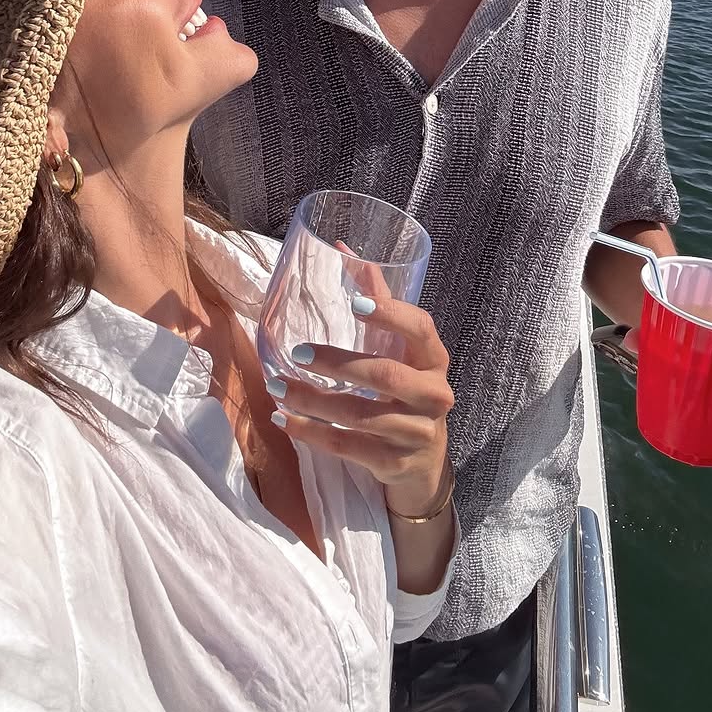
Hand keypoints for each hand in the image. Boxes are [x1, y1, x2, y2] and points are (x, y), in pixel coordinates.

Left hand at [267, 295, 453, 514]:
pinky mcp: (394, 463)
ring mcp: (416, 433)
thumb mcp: (400, 350)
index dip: (391, 314)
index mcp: (434, 359)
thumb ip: (378, 300)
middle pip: (385, 375)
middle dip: (337, 364)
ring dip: (313, 401)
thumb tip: (343, 248)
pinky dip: (311, 433)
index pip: (420, 329)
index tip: (355, 303)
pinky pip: (347, 447)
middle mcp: (433, 395)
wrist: (424, 462)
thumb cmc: (405, 389)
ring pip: (359, 415)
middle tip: (298, 353)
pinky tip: (284, 419)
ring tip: (277, 386)